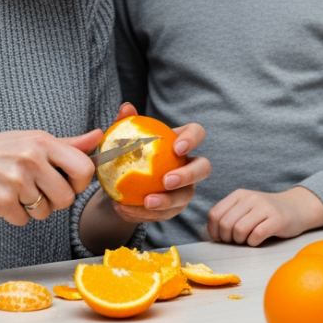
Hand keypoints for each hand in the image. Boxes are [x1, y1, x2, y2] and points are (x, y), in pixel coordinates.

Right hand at [0, 128, 103, 226]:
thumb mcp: (31, 140)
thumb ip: (67, 144)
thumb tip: (98, 137)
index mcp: (42, 142)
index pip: (84, 169)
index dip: (79, 183)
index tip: (67, 182)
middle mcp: (31, 158)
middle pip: (66, 198)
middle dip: (55, 201)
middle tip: (36, 190)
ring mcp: (15, 180)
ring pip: (45, 213)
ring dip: (32, 209)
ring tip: (15, 191)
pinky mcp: (0, 201)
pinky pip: (23, 221)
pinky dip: (14, 215)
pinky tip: (1, 198)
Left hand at [104, 103, 211, 224]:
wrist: (119, 185)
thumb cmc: (127, 155)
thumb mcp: (123, 139)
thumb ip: (126, 123)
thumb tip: (126, 107)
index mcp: (181, 142)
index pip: (197, 133)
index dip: (192, 139)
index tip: (177, 148)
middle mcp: (189, 165)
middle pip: (203, 168)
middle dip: (188, 175)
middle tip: (166, 181)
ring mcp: (185, 189)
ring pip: (186, 197)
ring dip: (167, 201)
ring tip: (146, 202)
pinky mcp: (173, 209)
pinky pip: (165, 214)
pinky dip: (145, 214)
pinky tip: (126, 210)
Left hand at [206, 187, 322, 245]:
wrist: (297, 207)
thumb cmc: (267, 212)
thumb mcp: (246, 207)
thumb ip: (229, 215)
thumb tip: (212, 235)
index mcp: (239, 195)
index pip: (214, 214)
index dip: (214, 231)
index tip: (221, 238)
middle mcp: (250, 198)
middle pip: (225, 224)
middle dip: (228, 239)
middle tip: (236, 241)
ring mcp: (264, 207)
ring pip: (239, 230)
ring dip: (241, 241)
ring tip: (248, 240)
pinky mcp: (277, 219)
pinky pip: (256, 235)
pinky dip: (254, 243)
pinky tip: (258, 240)